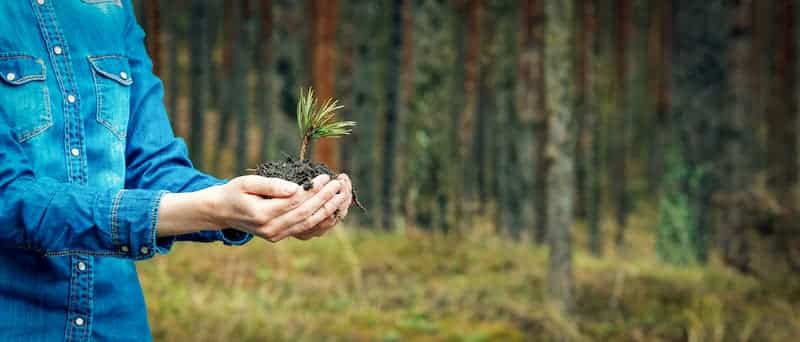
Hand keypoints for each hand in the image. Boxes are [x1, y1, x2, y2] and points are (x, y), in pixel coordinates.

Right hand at [206, 174, 345, 241]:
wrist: (222, 211)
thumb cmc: (235, 191)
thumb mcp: (247, 182)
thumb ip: (271, 185)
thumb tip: (295, 187)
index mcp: (262, 214)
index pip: (295, 201)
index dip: (313, 189)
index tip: (325, 176)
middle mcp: (271, 229)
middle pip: (305, 213)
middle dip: (325, 199)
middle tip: (339, 185)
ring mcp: (276, 235)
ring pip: (308, 224)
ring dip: (327, 210)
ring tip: (341, 196)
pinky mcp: (279, 236)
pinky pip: (304, 229)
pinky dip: (320, 219)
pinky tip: (331, 208)